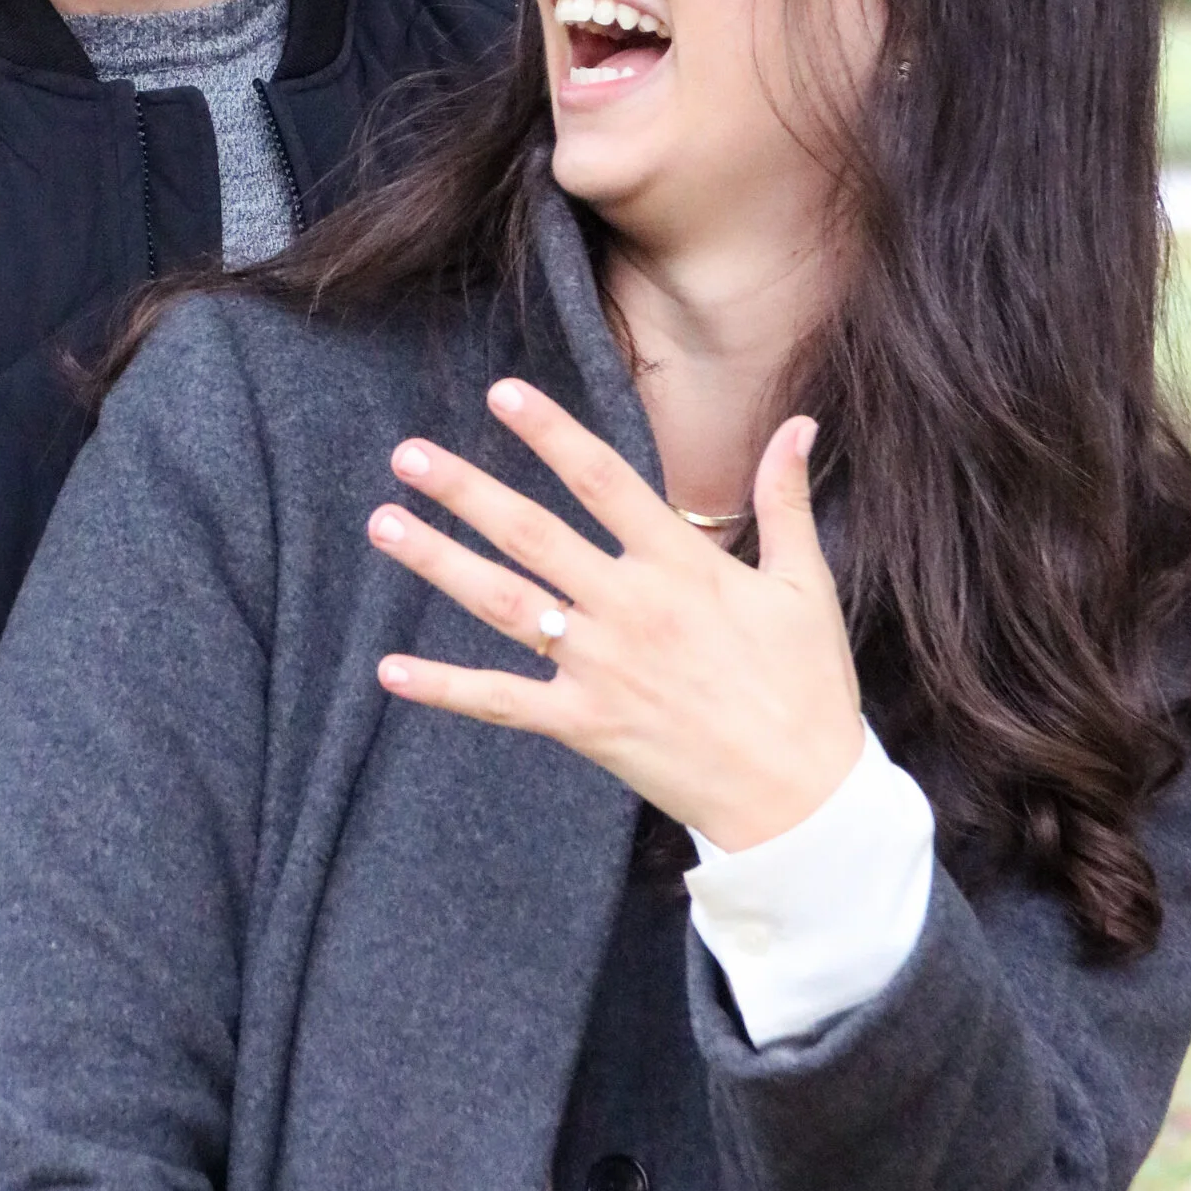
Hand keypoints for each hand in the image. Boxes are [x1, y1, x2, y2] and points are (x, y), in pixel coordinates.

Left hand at [367, 379, 862, 848]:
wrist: (802, 797)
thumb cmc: (807, 687)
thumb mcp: (804, 584)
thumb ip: (786, 500)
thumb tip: (800, 423)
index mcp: (681, 566)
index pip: (603, 480)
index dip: (551, 433)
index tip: (502, 393)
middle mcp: (629, 607)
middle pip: (532, 534)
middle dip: (465, 490)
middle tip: (407, 454)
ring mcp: (601, 667)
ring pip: (503, 604)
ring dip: (439, 562)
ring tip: (383, 523)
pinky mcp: (585, 723)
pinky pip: (501, 701)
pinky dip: (444, 687)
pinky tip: (389, 669)